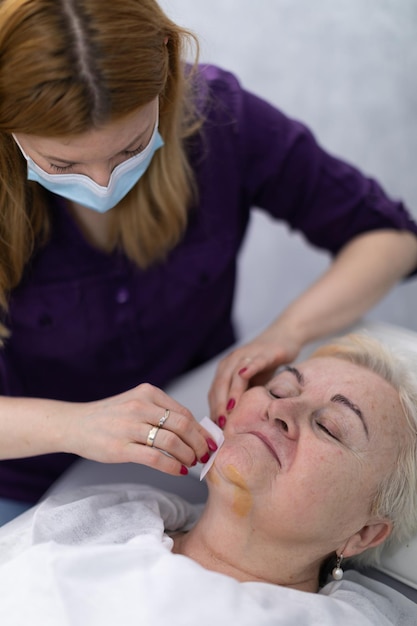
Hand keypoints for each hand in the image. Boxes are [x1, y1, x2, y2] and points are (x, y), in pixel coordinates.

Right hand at [64, 383, 214, 475]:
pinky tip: (179, 471)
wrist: (76, 424)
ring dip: (188, 456)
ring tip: (192, 463)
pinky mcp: (120, 448)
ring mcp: (129, 427)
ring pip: (172, 442)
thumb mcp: (137, 404)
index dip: (201, 431)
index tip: (210, 442)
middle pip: (183, 426)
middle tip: (204, 455)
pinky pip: (155, 459)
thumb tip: (195, 431)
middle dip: (199, 444)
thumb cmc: (111, 416)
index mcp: (148, 393)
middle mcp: (140, 406)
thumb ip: (162, 412)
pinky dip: (172, 467)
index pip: (184, 413)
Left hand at [208, 325, 300, 425]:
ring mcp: (247, 354)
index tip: (214, 428)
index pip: (215, 392)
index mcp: (225, 370)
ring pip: (236, 374)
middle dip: (219, 405)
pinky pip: (255, 360)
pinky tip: (245, 374)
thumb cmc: (264, 365)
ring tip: (231, 409)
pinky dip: (249, 367)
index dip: (213, 410)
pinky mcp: (265, 352)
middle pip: (221, 384)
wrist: (283, 337)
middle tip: (221, 424)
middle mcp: (232, 361)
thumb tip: (231, 426)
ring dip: (232, 391)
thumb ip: (241, 399)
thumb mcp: (251, 385)